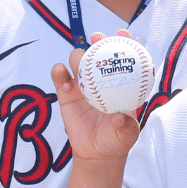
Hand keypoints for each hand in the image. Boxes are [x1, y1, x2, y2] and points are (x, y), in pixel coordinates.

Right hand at [52, 31, 145, 162]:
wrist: (96, 154)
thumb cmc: (117, 141)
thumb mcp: (127, 136)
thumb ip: (126, 127)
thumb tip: (119, 118)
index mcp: (120, 84)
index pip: (122, 59)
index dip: (123, 42)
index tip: (123, 34)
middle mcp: (101, 80)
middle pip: (97, 54)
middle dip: (98, 40)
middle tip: (97, 38)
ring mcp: (83, 84)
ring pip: (78, 61)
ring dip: (78, 56)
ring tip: (79, 63)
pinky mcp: (65, 93)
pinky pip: (60, 77)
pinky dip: (59, 73)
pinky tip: (63, 79)